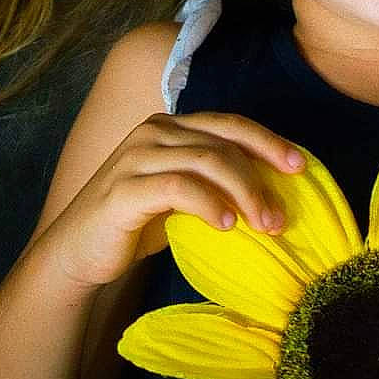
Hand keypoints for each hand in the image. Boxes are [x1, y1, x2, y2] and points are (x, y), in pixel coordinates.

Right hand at [36, 112, 304, 292]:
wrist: (78, 253)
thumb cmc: (136, 225)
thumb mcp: (181, 195)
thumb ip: (214, 180)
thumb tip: (272, 187)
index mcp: (170, 127)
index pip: (230, 124)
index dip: (268, 141)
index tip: (300, 166)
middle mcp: (154, 131)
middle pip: (223, 142)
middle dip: (262, 174)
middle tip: (284, 212)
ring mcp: (136, 156)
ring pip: (207, 161)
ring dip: (244, 193)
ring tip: (265, 224)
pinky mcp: (125, 188)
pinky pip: (179, 188)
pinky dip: (209, 204)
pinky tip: (227, 225)